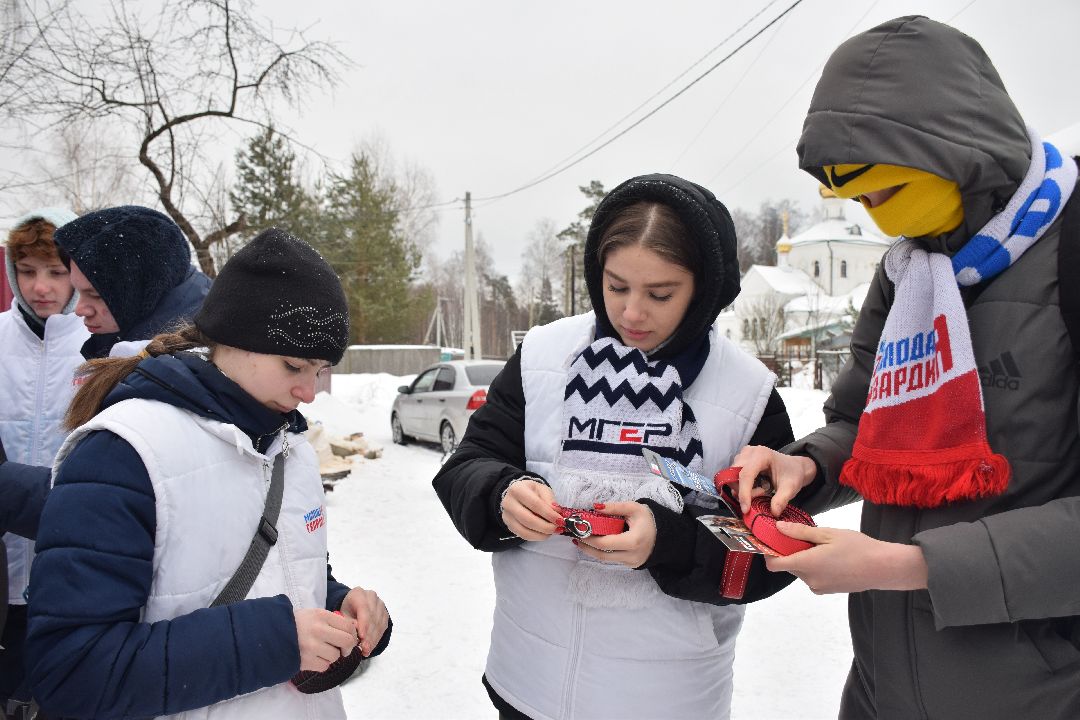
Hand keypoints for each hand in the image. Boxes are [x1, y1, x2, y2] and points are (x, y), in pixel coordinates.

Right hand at [294, 607, 358, 671]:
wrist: (272, 634)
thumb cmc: (298, 624)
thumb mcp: (314, 615)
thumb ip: (333, 621)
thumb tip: (353, 630)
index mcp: (321, 616)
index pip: (348, 626)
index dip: (352, 634)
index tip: (349, 638)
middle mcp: (318, 630)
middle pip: (347, 642)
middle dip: (348, 648)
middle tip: (343, 650)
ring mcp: (311, 646)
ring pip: (335, 656)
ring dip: (332, 656)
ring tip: (322, 651)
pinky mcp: (305, 661)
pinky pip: (324, 666)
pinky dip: (322, 664)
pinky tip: (314, 657)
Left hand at [340, 586, 388, 656]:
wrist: (354, 606)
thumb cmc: (346, 611)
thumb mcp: (342, 615)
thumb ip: (347, 623)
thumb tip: (355, 635)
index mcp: (358, 593)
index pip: (364, 608)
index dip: (363, 623)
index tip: (361, 637)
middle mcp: (372, 597)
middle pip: (372, 618)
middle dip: (368, 635)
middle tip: (363, 648)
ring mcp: (380, 605)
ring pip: (379, 624)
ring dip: (373, 639)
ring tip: (366, 650)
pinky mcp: (385, 614)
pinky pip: (383, 628)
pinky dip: (376, 639)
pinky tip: (370, 647)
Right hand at [501, 479, 561, 540]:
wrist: (519, 496)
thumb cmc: (532, 492)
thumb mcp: (543, 490)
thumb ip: (550, 500)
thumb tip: (556, 512)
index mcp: (517, 489)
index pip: (535, 504)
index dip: (549, 514)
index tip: (560, 520)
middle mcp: (508, 502)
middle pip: (528, 519)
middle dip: (546, 526)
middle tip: (558, 528)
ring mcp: (507, 515)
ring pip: (524, 530)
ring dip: (542, 534)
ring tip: (553, 531)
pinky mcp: (509, 526)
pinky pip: (523, 535)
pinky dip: (536, 537)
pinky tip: (545, 534)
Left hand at [570, 502, 655, 567]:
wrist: (666, 535)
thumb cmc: (650, 520)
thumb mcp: (634, 508)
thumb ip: (615, 507)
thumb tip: (595, 506)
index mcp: (633, 541)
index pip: (605, 544)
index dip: (589, 539)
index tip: (579, 531)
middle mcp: (631, 556)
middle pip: (602, 555)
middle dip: (586, 547)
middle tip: (575, 537)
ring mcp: (631, 562)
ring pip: (606, 559)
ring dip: (592, 551)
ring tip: (580, 541)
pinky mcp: (630, 565)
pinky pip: (612, 559)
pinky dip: (602, 552)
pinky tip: (594, 544)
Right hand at [732, 445, 816, 515]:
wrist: (794, 467)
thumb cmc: (792, 474)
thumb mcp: (791, 488)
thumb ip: (782, 500)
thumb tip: (774, 512)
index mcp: (762, 455)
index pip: (746, 474)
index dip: (744, 493)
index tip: (746, 509)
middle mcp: (749, 452)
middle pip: (735, 475)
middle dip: (743, 491)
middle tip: (760, 495)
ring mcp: (744, 454)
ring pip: (732, 476)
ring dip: (743, 489)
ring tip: (761, 490)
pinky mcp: (741, 459)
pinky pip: (734, 476)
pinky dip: (742, 486)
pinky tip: (755, 487)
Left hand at [764, 521, 927, 593]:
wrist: (883, 568)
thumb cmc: (857, 547)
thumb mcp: (827, 534)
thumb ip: (800, 532)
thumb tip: (778, 527)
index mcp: (806, 565)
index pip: (774, 565)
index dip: (769, 552)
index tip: (773, 539)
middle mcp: (809, 580)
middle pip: (788, 566)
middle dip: (791, 552)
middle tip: (805, 536)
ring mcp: (819, 588)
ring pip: (801, 571)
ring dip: (804, 559)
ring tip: (822, 546)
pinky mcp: (828, 591)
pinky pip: (813, 577)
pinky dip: (814, 567)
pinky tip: (831, 557)